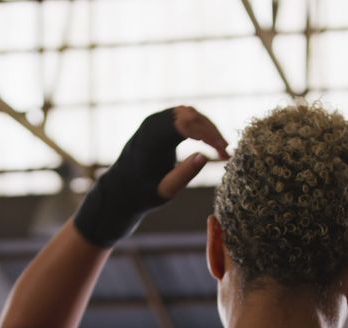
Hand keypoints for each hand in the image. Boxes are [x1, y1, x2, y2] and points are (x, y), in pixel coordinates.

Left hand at [73, 106, 229, 247]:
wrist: (120, 190)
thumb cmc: (143, 194)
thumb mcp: (165, 190)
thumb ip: (184, 174)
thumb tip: (205, 156)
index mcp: (152, 140)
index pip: (188, 126)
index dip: (210, 136)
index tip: (225, 153)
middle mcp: (152, 124)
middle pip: (191, 116)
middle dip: (212, 132)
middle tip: (226, 153)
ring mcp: (154, 120)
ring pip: (189, 113)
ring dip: (207, 128)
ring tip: (221, 149)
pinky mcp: (157, 123)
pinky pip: (183, 117)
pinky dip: (198, 127)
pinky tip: (209, 144)